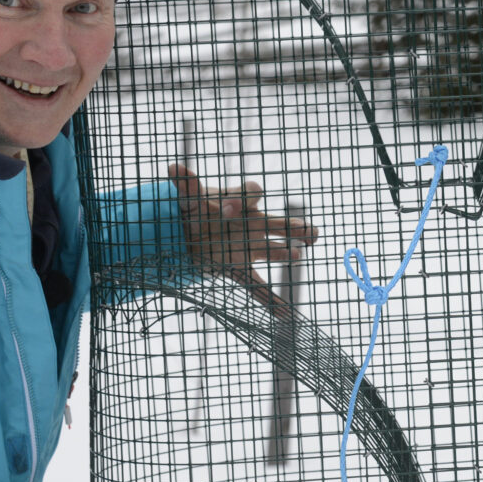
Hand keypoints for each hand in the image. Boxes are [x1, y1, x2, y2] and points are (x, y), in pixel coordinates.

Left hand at [168, 165, 317, 306]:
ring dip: (285, 253)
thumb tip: (173, 167)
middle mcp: (253, 224)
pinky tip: (284, 314)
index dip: (242, 200)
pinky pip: (258, 286)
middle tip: (309, 233)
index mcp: (240, 202)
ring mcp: (249, 247)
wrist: (185, 234)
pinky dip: (271, 301)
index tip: (225, 209)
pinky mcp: (238, 268)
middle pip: (281, 223)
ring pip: (274, 251)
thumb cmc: (193, 210)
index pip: (252, 193)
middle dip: (296, 227)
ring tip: (296, 255)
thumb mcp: (187, 198)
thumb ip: (186, 185)